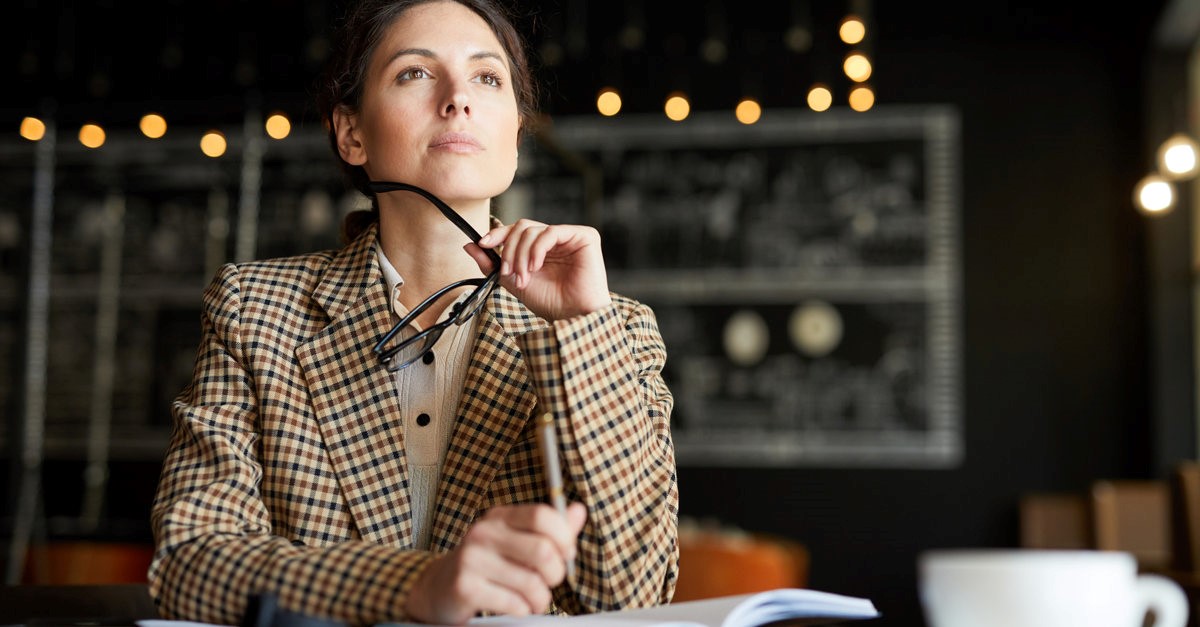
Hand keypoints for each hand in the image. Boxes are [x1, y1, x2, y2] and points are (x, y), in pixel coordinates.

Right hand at [403, 502, 586, 624]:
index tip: (566, 554)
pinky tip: (517, 607)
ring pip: (531, 582)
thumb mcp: (516, 541)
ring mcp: (472, 558)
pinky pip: (513, 603)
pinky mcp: (465, 586)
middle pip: (542, 550)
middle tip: (550, 582)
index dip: (564, 537)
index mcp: (500, 517)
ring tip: (534, 600)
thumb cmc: (486, 565)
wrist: (439, 588)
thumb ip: (550, 529)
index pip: (542, 515)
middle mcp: (484, 532)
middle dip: (556, 574)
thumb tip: (579, 510)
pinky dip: (523, 610)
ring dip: (541, 599)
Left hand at [466, 220, 611, 320]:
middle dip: (509, 250)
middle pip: (522, 227)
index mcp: (541, 247)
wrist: (573, 316)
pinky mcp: (584, 236)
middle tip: (509, 272)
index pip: (516, 230)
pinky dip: (537, 249)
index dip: (498, 234)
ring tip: (524, 276)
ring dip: (521, 254)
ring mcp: (569, 236)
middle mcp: (555, 239)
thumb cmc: (550, 302)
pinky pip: (551, 232)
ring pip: (532, 230)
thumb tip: (469, 245)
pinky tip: (535, 267)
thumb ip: (492, 263)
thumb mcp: (512, 281)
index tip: (483, 244)